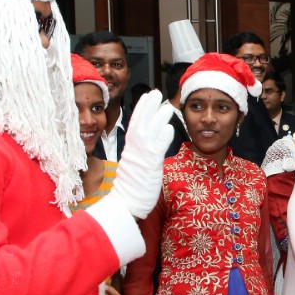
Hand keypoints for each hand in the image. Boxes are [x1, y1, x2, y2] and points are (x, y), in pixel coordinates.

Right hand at [111, 93, 176, 218]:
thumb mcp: (135, 163)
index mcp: (130, 147)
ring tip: (167, 106)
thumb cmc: (132, 186)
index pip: (136, 123)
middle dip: (148, 106)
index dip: (142, 108)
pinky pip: (157, 148)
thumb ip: (141, 151)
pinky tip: (169, 128)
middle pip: (141, 122)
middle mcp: (135, 148)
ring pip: (149, 131)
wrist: (126, 202)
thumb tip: (148, 141)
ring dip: (158, 117)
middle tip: (156, 92)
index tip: (147, 96)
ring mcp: (142, 155)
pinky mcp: (150, 165)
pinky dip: (162, 137)